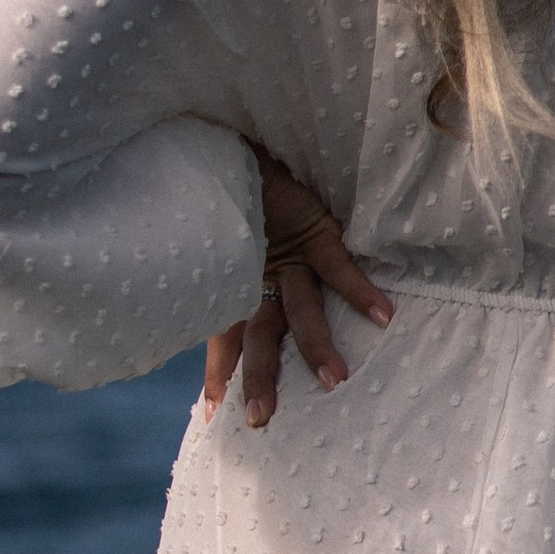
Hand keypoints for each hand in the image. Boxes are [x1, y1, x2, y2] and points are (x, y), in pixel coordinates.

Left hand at [204, 146, 394, 427]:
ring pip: (300, 309)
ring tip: (334, 380)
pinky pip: (337, 264)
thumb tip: (171, 293)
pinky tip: (384, 315)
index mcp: (235, 280)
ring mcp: (287, 253)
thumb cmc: (223, 184)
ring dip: (317, 346)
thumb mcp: (211, 232)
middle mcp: (258, 274)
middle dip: (261, 378)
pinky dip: (359, 289)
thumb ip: (208, 262)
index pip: (224, 336)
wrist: (230, 133)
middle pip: (261, 336)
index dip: (218, 373)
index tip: (212, 414)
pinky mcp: (312, 228)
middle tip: (261, 420)